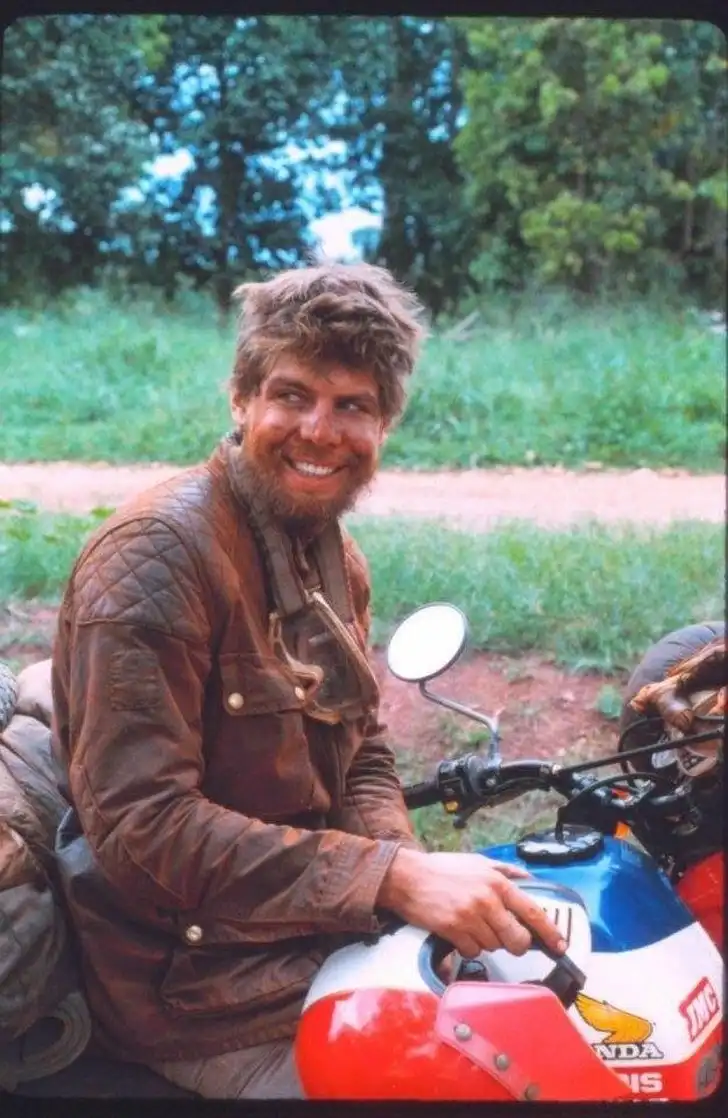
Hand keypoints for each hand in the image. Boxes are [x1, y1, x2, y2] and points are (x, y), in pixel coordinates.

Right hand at [377, 849, 566, 958]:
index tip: (559, 944)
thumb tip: (528, 878)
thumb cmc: (441, 869)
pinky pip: (473, 951)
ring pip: (494, 947)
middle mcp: (487, 900)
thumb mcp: (477, 861)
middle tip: (506, 938)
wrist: (407, 877)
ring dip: (487, 942)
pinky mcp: (454, 931)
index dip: (549, 932)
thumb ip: (505, 870)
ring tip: (473, 925)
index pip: (533, 912)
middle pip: (517, 939)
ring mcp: (470, 917)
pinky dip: (469, 947)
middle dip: (515, 944)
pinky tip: (460, 932)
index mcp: (497, 882)